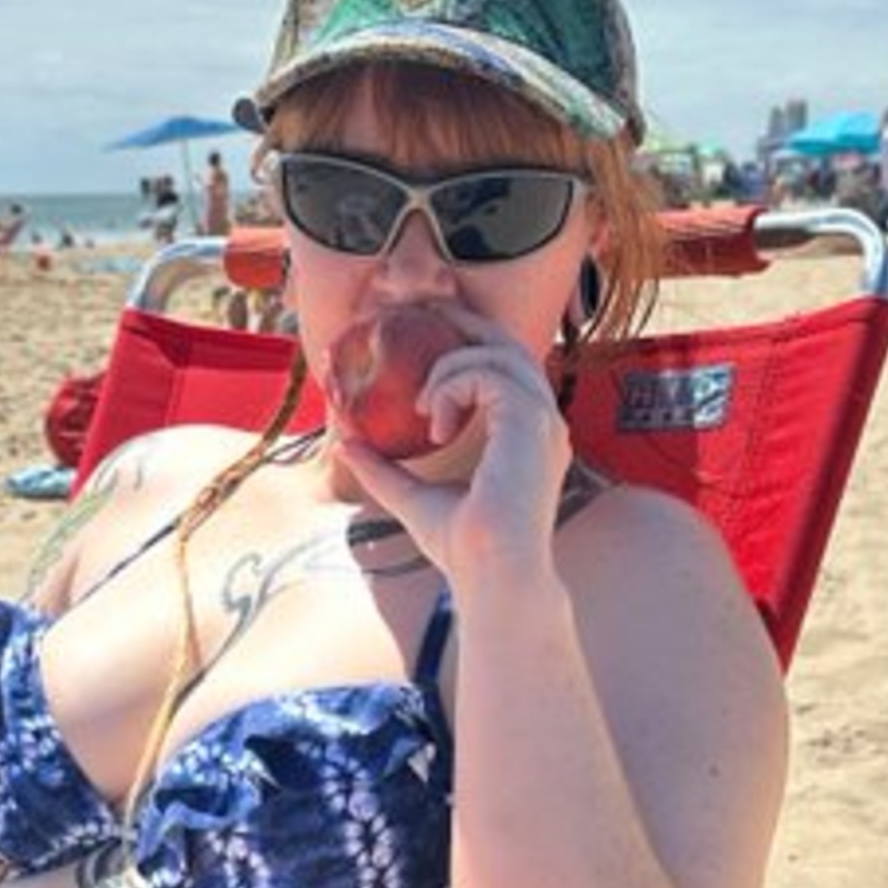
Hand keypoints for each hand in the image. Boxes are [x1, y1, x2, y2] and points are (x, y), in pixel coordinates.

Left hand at [323, 305, 572, 584]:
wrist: (490, 574)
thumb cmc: (463, 548)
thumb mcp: (413, 499)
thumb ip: (383, 470)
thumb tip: (344, 446)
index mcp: (526, 435)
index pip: (507, 368)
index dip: (471, 343)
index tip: (430, 334)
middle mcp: (542, 422)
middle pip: (510, 344)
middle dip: (465, 322)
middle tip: (422, 313)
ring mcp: (542, 419)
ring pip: (497, 353)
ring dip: (449, 369)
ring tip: (423, 409)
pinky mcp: (530, 421)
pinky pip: (487, 374)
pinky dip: (451, 386)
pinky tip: (432, 419)